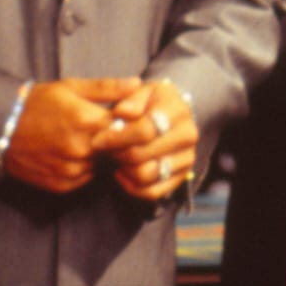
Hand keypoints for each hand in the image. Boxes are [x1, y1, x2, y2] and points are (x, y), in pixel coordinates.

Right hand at [4, 77, 141, 193]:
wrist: (1, 127)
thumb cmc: (39, 102)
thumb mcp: (72, 86)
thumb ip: (108, 87)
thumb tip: (138, 85)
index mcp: (87, 120)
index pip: (127, 127)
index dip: (129, 123)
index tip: (124, 118)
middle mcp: (81, 148)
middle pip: (115, 149)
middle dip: (114, 140)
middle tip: (100, 129)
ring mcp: (70, 169)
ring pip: (100, 165)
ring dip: (98, 156)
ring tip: (81, 140)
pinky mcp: (60, 185)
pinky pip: (84, 178)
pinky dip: (82, 168)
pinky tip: (69, 154)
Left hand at [91, 78, 198, 201]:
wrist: (170, 115)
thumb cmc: (151, 103)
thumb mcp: (141, 92)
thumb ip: (130, 100)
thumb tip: (122, 112)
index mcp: (177, 111)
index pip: (145, 130)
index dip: (116, 138)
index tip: (98, 140)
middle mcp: (188, 135)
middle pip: (143, 155)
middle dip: (117, 154)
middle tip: (103, 150)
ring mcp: (186, 158)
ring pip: (147, 175)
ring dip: (124, 169)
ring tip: (115, 158)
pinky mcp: (181, 177)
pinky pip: (152, 192)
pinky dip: (132, 187)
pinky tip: (122, 173)